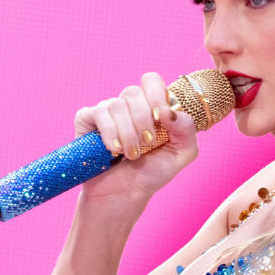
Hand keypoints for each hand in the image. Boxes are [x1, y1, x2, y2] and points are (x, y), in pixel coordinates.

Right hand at [74, 72, 198, 203]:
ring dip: (127, 134)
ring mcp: (106, 111)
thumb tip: (169, 111)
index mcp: (151, 106)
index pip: (151, 80)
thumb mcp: (182, 153)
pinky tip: (112, 150)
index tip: (160, 118)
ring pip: (115, 105)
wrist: (125, 194)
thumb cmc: (152, 172)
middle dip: (143, 122)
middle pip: (133, 92)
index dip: (156, 94)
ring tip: (131, 154)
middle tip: (147, 144)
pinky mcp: (87, 121)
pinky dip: (108, 133)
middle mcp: (128, 105)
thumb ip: (187, 129)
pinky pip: (96, 113)